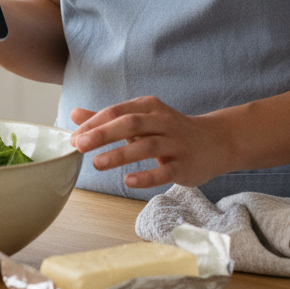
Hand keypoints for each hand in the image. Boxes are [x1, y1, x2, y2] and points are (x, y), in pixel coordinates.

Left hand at [70, 96, 227, 190]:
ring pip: (146, 146)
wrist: (215, 141)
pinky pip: (164, 171)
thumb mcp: (140, 119)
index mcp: (149, 107)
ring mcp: (175, 143)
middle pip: (130, 124)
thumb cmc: (169, 130)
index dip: (94, 123)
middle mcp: (162, 122)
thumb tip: (75, 114)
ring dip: (120, 154)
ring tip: (96, 163)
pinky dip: (146, 176)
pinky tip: (128, 181)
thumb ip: (108, 118)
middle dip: (102, 134)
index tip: (73, 137)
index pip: (117, 112)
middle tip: (79, 145)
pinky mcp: (184, 165)